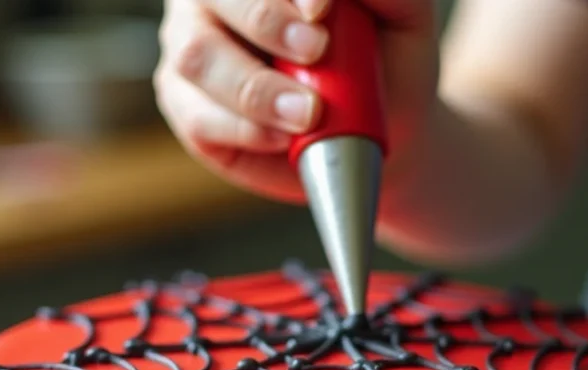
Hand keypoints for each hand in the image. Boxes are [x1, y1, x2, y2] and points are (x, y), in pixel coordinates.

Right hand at [154, 0, 438, 202]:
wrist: (376, 131)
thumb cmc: (382, 63)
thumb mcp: (402, 16)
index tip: (322, 10)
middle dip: (266, 21)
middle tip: (315, 53)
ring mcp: (191, 46)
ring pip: (198, 56)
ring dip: (256, 89)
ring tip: (308, 114)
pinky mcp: (185, 104)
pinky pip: (199, 116)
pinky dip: (246, 130)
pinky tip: (283, 138)